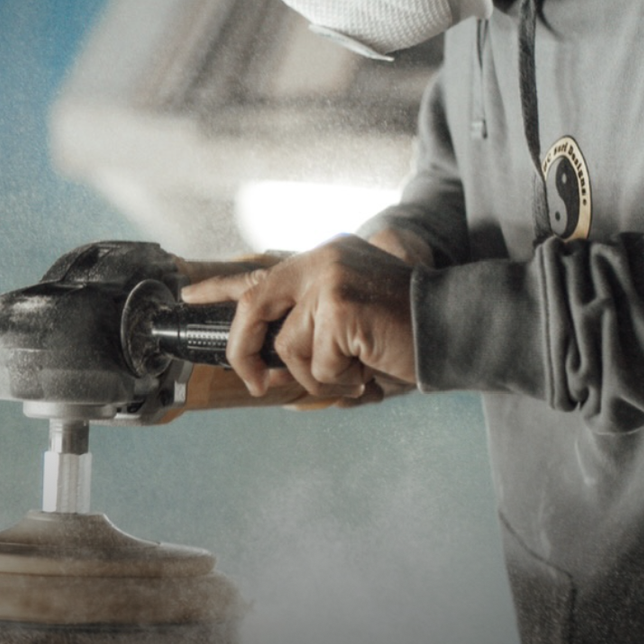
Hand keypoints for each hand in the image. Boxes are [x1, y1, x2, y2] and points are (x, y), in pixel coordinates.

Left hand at [181, 233, 418, 401]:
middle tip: (259, 383)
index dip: (219, 286)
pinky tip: (367, 367)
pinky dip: (339, 379)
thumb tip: (267, 366)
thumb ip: (309, 331)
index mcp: (323, 260)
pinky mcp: (339, 307)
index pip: (260, 273)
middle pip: (254, 308)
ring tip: (355, 370)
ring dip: (318, 376)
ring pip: (289, 348)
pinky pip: (316, 363)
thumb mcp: (350, 323)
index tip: (186, 294)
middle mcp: (322, 261)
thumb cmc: (406, 333)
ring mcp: (329, 281)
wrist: (457, 328)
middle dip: (246, 353)